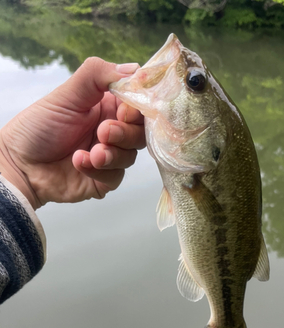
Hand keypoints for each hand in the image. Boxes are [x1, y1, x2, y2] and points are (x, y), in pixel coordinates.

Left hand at [0, 57, 145, 209]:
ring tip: (91, 153)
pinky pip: (116, 176)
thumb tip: (134, 69)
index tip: (126, 110)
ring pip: (130, 157)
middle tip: (104, 132)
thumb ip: (98, 74)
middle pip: (140, 134)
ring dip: (112, 154)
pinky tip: (79, 162)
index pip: (138, 106)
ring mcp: (110, 157)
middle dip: (125, 133)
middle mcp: (113, 132)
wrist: (19, 164)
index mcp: (108, 107)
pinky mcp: (104, 180)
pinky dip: (99, 170)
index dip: (137, 109)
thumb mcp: (67, 94)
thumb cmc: (39, 126)